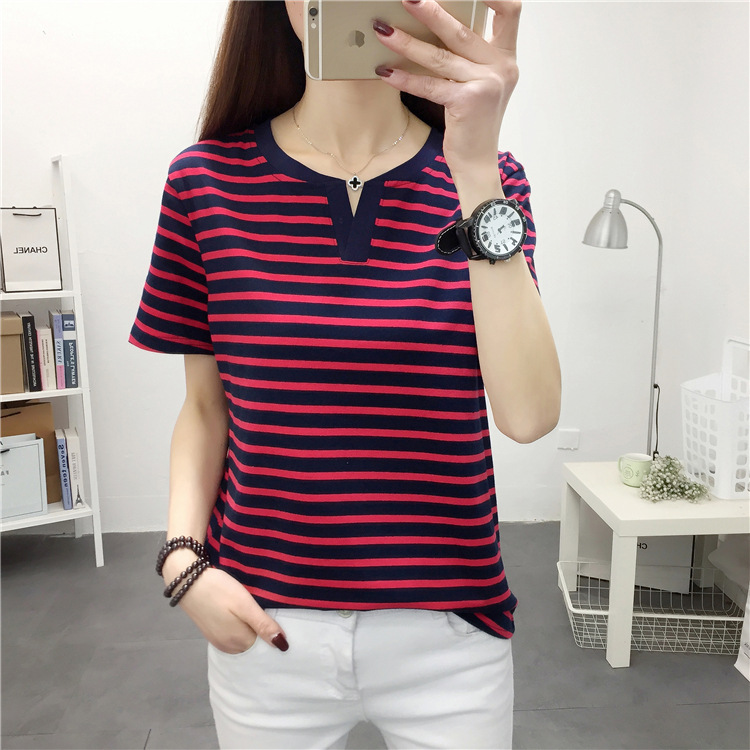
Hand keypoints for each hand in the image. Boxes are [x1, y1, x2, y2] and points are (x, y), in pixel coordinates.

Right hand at [164, 557, 288, 653]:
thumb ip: (263, 625)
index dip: (269, 627)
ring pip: (242, 636)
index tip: (270, 612)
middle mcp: (227, 647)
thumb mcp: (245, 605)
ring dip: (247, 625)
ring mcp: (217, 641)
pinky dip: (237, 624)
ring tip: (248, 608)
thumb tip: (283, 647)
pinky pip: (231, 633)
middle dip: (258, 628)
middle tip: (259, 606)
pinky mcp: (210, 632)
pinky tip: (236, 611)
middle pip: (253, 641)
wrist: (187, 580)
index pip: (264, 643)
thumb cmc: (219, 590)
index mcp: (238, 642)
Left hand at [373, 0, 521, 176]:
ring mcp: (486, 85)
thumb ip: (468, 56)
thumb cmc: (473, 123)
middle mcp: (501, 68)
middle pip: (462, 29)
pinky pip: (430, 84)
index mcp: (506, 57)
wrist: (477, 163)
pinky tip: (386, 71)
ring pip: (440, 56)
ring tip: (382, 30)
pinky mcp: (467, 103)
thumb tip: (433, 25)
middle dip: (430, 11)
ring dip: (407, 42)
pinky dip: (405, 78)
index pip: (509, 11)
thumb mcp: (479, 84)